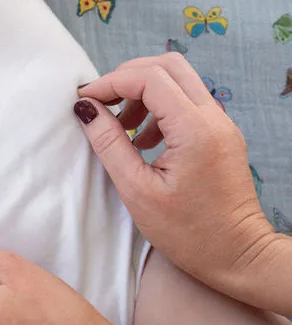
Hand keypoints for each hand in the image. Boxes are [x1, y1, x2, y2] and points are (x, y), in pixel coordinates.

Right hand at [75, 53, 277, 302]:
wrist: (240, 258)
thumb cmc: (189, 233)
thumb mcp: (137, 191)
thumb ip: (109, 144)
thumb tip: (85, 109)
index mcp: (195, 129)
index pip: (149, 78)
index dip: (111, 82)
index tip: (85, 100)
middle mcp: (213, 118)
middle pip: (168, 66)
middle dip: (128, 76)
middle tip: (103, 102)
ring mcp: (221, 124)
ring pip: (179, 80)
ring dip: (143, 91)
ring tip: (123, 126)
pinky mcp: (221, 134)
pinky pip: (187, 101)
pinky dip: (159, 106)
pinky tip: (143, 139)